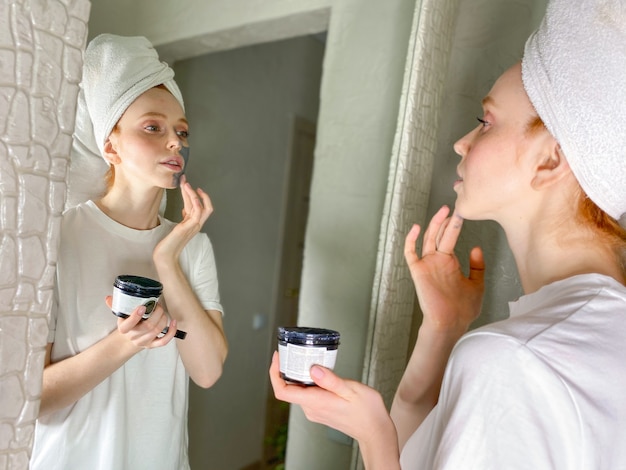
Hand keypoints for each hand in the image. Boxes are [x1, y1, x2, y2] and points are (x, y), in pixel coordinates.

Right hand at [105, 296, 177, 347]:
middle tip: (158, 305)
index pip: (129, 325)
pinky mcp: (153, 345)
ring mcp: (144, 342)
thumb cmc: (127, 325)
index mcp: (124, 329)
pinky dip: (171, 332)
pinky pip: (164, 341)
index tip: (142, 307)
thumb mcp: (120, 316)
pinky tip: (174, 322)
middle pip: (148, 326)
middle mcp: (134, 337)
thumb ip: (115, 306)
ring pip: (157, 331)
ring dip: (163, 318)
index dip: (136, 316)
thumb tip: (108, 298)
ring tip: (162, 311)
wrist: (128, 341)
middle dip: (156, 313)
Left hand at [153, 175, 212, 262]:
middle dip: (197, 192)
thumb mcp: (178, 227)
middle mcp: (196, 224)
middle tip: (185, 180)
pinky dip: (197, 203)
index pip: (199, 206)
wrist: (165, 255)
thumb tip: (186, 208)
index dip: (195, 195)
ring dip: (194, 194)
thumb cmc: (169, 244)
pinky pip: (197, 213)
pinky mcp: (188, 228)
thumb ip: (184, 218)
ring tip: (186, 184)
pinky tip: (192, 195)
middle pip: (205, 206)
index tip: (188, 185)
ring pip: (201, 206)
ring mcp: (193, 226)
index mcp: (193, 223)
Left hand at [269, 352, 395, 446]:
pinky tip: (318, 373)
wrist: (374, 430)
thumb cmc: (367, 412)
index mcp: (316, 402)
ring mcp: (315, 410)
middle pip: (288, 388)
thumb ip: (331, 380)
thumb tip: (313, 369)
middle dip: (287, 369)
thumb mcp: (352, 390)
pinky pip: (307, 394)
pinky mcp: (320, 410)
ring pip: (298, 390)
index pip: (282, 391)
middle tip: (292, 352)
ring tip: (306, 359)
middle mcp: (311, 408)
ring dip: (299, 374)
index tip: (278, 358)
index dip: (275, 373)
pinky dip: (308, 381)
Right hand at [405, 205, 484, 332]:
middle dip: (446, 220)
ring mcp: (427, 265)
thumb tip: (476, 247)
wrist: (451, 323)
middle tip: (454, 207)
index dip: (453, 225)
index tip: (460, 213)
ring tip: (444, 211)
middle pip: (439, 235)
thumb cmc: (463, 309)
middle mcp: (437, 261)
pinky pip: (411, 253)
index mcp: (449, 263)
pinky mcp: (419, 271)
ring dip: (435, 224)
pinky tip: (417, 228)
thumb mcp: (477, 285)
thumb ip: (477, 267)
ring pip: (428, 239)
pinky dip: (411, 240)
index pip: (449, 238)